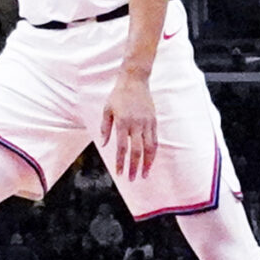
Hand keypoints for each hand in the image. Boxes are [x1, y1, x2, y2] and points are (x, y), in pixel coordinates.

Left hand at [100, 66, 157, 180]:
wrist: (134, 80)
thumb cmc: (118, 95)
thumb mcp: (107, 109)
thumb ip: (105, 127)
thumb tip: (104, 144)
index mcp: (122, 122)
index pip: (122, 147)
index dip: (121, 162)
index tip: (119, 173)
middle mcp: (136, 124)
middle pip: (136, 151)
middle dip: (134, 167)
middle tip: (132, 179)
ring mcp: (146, 123)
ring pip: (149, 148)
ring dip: (147, 163)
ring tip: (144, 175)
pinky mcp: (154, 121)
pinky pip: (155, 140)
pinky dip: (153, 152)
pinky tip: (150, 160)